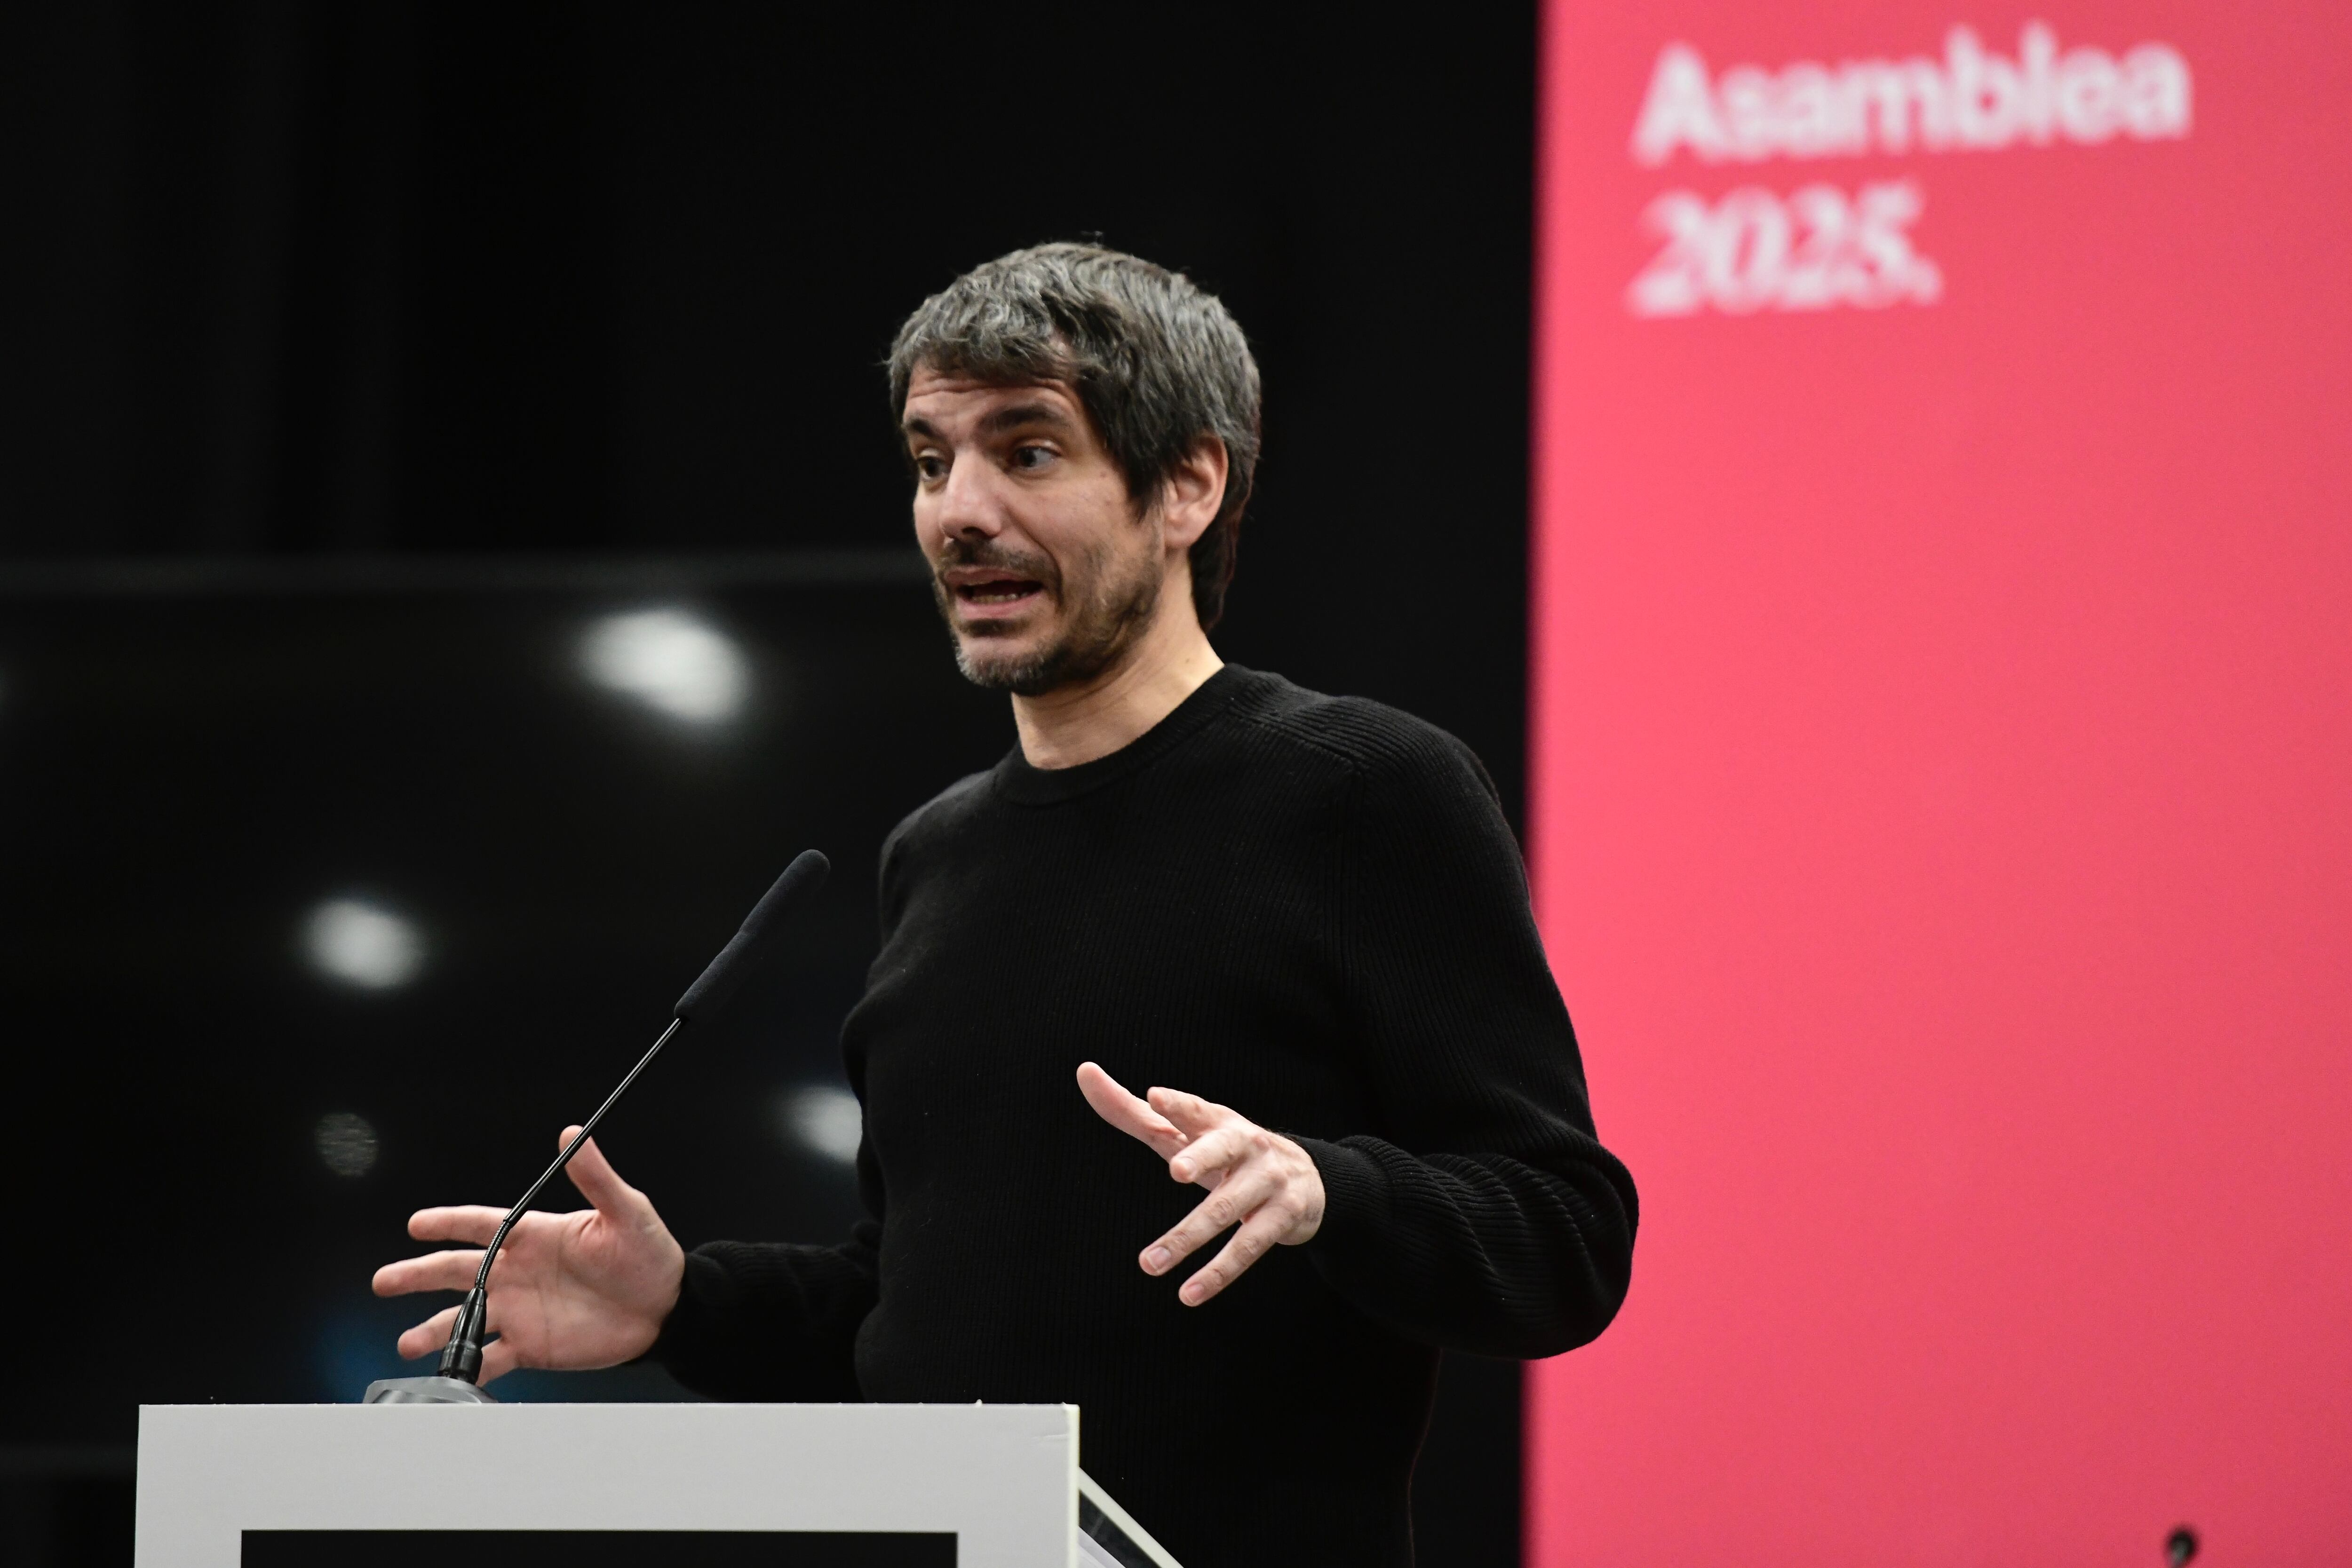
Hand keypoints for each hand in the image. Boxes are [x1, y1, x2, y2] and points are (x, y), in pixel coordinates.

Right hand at [371, 1127, 685, 1383]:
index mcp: (535, 1236)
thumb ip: (596, 1177)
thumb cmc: (648, 1254)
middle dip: (418, 1275)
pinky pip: (492, 1358)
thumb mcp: (626, 1211)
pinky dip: (470, 1368)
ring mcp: (521, 1310)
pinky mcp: (532, 1345)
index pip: (481, 1223)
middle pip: (457, 1271)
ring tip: (407, 1344)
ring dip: (434, 1331)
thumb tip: (573, 1135)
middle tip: (384, 1281)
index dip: (447, 1222)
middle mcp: (518, 1272)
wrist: (666, 1307)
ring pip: (465, 1320)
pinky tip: (451, 1375)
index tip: (417, 1224)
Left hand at [1076, 1062, 1324, 1305]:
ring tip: (1148, 1265)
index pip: (1196, 1109)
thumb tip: (1084, 1072)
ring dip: (1187, 1238)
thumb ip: (1134, 1111)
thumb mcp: (1185, 1132)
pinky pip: (1248, 1248)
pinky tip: (1189, 1294)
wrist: (1308, 1179)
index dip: (1178, 1104)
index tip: (1155, 1097)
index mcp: (1219, 1120)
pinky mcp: (1283, 1218)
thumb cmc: (1225, 1152)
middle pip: (1222, 1149)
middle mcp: (1247, 1144)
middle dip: (1201, 1157)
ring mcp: (1269, 1180)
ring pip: (1225, 1210)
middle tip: (1176, 1169)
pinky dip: (1217, 1273)